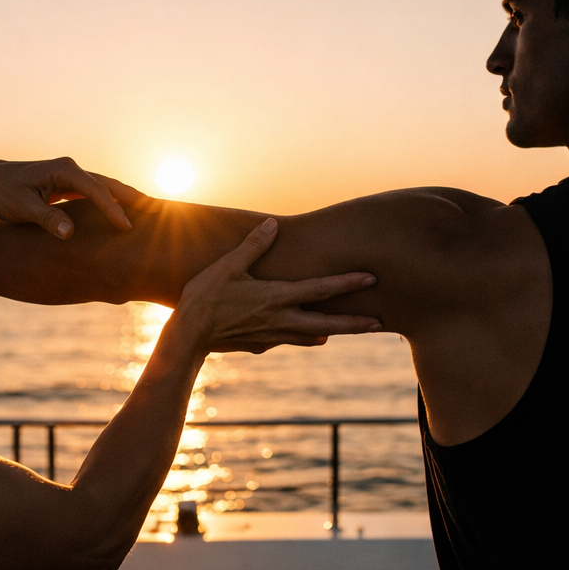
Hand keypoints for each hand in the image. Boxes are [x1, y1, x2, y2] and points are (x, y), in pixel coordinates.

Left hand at [0, 159, 157, 238]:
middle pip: (109, 184)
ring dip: (127, 199)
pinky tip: (125, 214)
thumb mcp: (21, 208)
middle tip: (160, 211)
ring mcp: (72, 176)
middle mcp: (71, 169)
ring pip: (106, 188)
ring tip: (152, 211)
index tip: (127, 227)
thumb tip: (70, 233)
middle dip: (134, 198)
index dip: (113, 209)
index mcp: (64, 170)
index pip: (96, 191)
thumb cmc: (2, 194)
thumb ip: (46, 219)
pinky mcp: (69, 186)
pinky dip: (113, 203)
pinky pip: (97, 194)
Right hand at [173, 218, 380, 354]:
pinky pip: (288, 340)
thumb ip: (253, 245)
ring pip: (311, 335)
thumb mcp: (228, 265)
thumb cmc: (205, 297)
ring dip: (334, 332)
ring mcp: (272, 336)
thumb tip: (273, 224)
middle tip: (380, 323)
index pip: (321, 289)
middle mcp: (280, 319)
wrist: (188, 337)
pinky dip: (304, 339)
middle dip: (355, 323)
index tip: (371, 278)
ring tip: (352, 330)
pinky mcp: (260, 345)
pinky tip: (312, 339)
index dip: (347, 282)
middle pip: (327, 322)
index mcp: (276, 297)